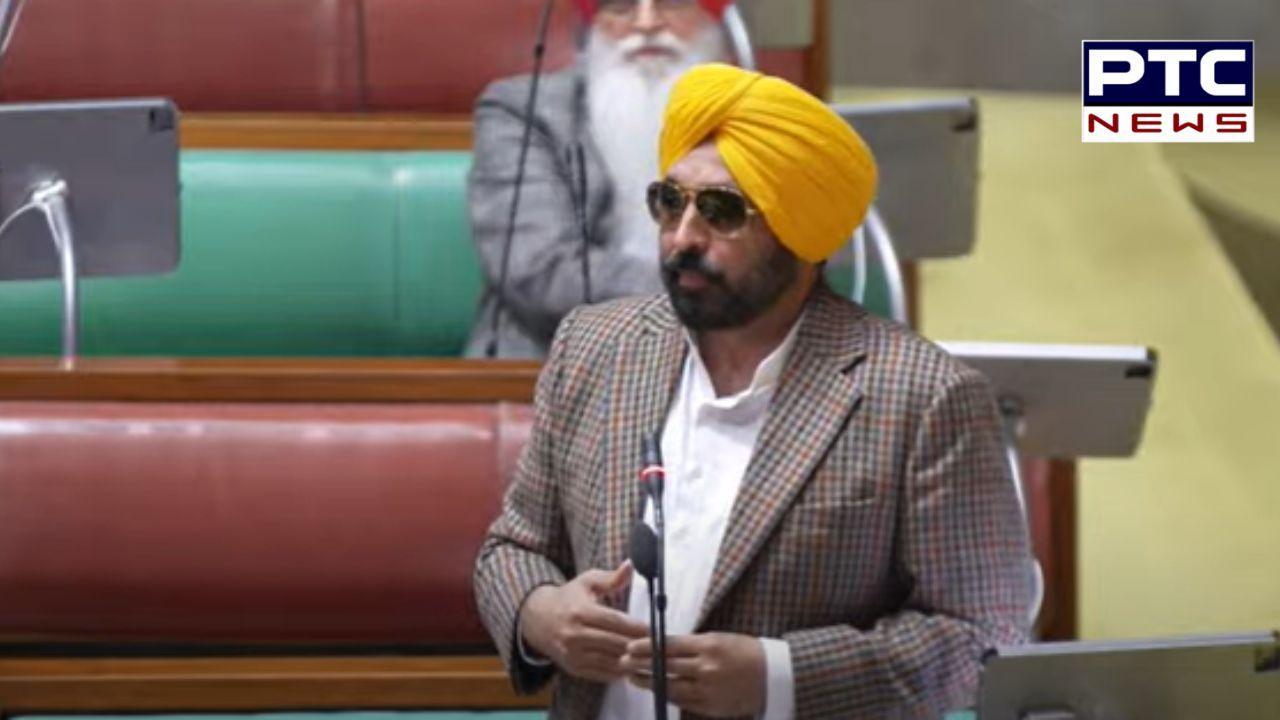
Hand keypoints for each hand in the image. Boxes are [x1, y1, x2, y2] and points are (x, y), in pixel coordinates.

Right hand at [519, 561, 648, 682]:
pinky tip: (632, 666)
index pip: (615, 622)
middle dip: (639, 646)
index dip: (637, 627)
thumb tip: (630, 565)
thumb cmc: (568, 598)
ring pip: (610, 662)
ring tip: (649, 658)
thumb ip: (611, 578)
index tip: (655, 630)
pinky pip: (602, 674)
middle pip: (615, 643)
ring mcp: (573, 654)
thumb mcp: (586, 582)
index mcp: (580, 611)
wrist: (537, 619)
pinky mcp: (574, 668)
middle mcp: (575, 635)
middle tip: (658, 647)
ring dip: (632, 662)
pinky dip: (619, 672)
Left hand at [622, 632, 766, 717]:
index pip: (669, 645)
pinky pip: (683, 702)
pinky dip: (667, 695)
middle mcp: (706, 667)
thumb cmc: (745, 652)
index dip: (647, 646)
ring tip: (633, 678)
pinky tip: (656, 691)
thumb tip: (664, 647)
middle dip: (641, 664)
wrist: (772, 675)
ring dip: (648, 682)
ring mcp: (708, 689)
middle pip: (665, 666)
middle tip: (623, 662)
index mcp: (708, 645)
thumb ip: (693, 645)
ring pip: (670, 686)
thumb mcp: (719, 639)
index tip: (630, 646)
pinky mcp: (711, 706)